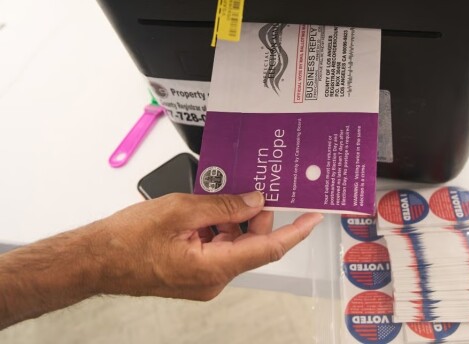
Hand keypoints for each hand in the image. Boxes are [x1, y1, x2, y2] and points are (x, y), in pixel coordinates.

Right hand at [90, 191, 322, 300]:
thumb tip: (254, 201)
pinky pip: (218, 249)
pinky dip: (218, 229)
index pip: (269, 249)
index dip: (295, 231)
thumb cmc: (126, 240)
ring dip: (232, 220)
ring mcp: (203, 279)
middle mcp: (213, 280)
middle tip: (253, 187)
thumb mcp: (180, 210)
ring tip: (218, 196)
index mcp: (214, 268)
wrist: (95, 259)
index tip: (313, 217)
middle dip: (256, 215)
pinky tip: (205, 211)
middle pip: (252, 243)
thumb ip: (223, 206)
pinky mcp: (194, 274)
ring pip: (235, 245)